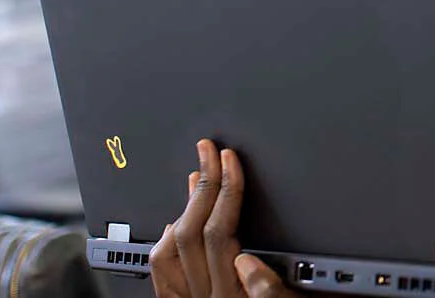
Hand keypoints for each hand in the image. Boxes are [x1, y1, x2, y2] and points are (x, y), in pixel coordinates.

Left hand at [150, 139, 293, 297]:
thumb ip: (273, 292)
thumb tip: (249, 263)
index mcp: (233, 297)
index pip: (221, 231)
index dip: (226, 189)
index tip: (231, 160)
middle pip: (193, 231)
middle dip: (203, 184)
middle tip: (210, 151)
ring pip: (173, 247)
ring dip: (184, 205)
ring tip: (197, 175)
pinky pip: (162, 274)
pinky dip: (166, 241)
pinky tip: (176, 222)